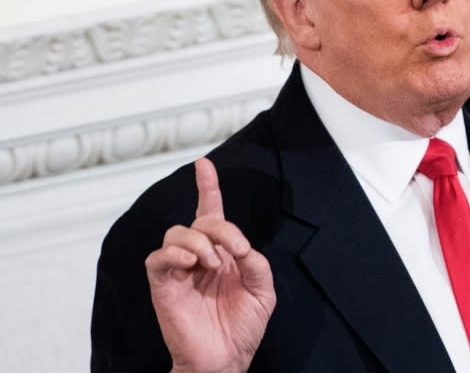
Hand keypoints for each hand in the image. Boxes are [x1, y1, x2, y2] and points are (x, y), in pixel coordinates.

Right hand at [145, 157, 275, 372]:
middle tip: (235, 250)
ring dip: (199, 241)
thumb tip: (240, 246)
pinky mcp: (164, 285)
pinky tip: (191, 263)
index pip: (212, 213)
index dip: (208, 187)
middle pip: (201, 220)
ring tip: (212, 263)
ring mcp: (180, 270)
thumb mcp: (263, 291)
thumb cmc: (242, 328)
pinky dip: (174, 253)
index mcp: (223, 253)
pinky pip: (158, 258)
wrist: (225, 359)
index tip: (204, 164)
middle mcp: (200, 256)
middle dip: (220, 227)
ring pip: (177, 233)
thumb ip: (256, 263)